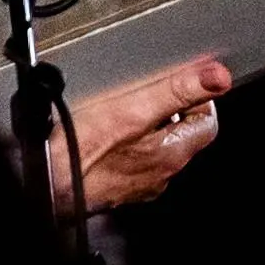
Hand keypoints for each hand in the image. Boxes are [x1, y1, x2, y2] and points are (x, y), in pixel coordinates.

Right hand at [57, 60, 229, 212]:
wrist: (46, 182)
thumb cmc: (82, 149)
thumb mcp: (134, 108)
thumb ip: (177, 90)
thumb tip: (218, 76)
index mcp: (172, 154)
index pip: (207, 123)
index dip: (196, 99)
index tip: (179, 83)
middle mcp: (160, 174)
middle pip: (180, 136)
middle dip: (168, 111)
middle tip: (143, 92)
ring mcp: (136, 184)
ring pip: (155, 149)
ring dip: (145, 128)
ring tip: (121, 110)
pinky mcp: (113, 188)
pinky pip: (130, 160)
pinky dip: (124, 145)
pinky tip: (102, 134)